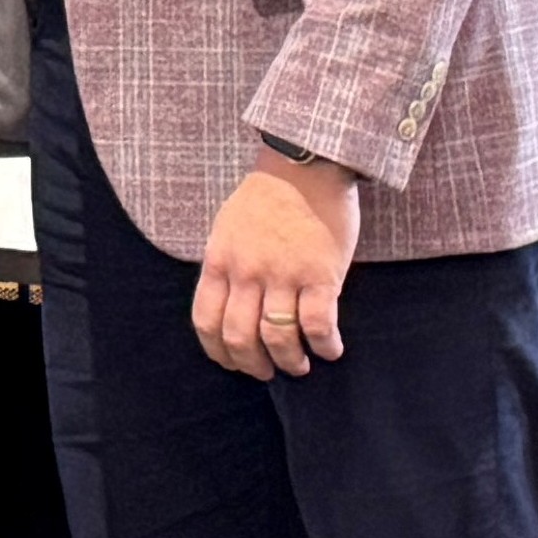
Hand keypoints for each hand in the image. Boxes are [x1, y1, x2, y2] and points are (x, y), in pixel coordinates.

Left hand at [195, 147, 362, 376]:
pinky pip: (318, 324)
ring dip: (290, 361)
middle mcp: (247, 272)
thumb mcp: (227, 230)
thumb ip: (226, 267)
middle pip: (240, 336)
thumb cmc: (266, 199)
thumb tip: (228, 306)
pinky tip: (331, 350)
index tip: (233, 363)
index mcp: (219, 262)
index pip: (206, 321)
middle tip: (268, 372)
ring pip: (278, 337)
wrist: (304, 166)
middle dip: (253, 364)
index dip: (219, 352)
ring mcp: (283, 274)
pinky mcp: (321, 274)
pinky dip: (325, 345)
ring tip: (300, 365)